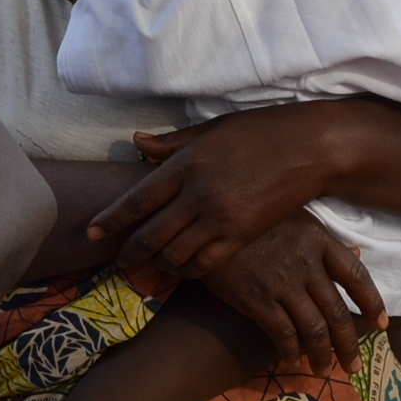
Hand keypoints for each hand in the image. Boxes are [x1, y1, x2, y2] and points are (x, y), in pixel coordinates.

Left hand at [88, 109, 328, 277]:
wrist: (309, 149)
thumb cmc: (259, 132)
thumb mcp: (211, 130)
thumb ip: (172, 143)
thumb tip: (136, 143)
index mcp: (186, 163)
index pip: (138, 198)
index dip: (111, 219)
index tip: (91, 232)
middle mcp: (197, 193)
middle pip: (150, 233)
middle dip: (129, 253)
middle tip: (119, 263)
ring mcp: (219, 217)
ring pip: (174, 254)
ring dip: (157, 265)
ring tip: (149, 268)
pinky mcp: (241, 235)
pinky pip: (204, 263)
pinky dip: (187, 270)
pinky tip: (181, 269)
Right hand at [200, 212, 383, 373]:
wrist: (202, 224)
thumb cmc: (247, 220)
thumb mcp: (290, 219)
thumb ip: (323, 241)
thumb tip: (359, 255)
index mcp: (317, 237)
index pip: (356, 275)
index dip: (372, 303)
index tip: (381, 324)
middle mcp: (305, 260)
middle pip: (337, 311)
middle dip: (348, 344)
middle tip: (353, 366)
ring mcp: (281, 281)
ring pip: (314, 329)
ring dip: (321, 355)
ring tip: (322, 370)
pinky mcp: (257, 299)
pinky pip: (283, 334)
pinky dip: (290, 352)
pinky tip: (291, 360)